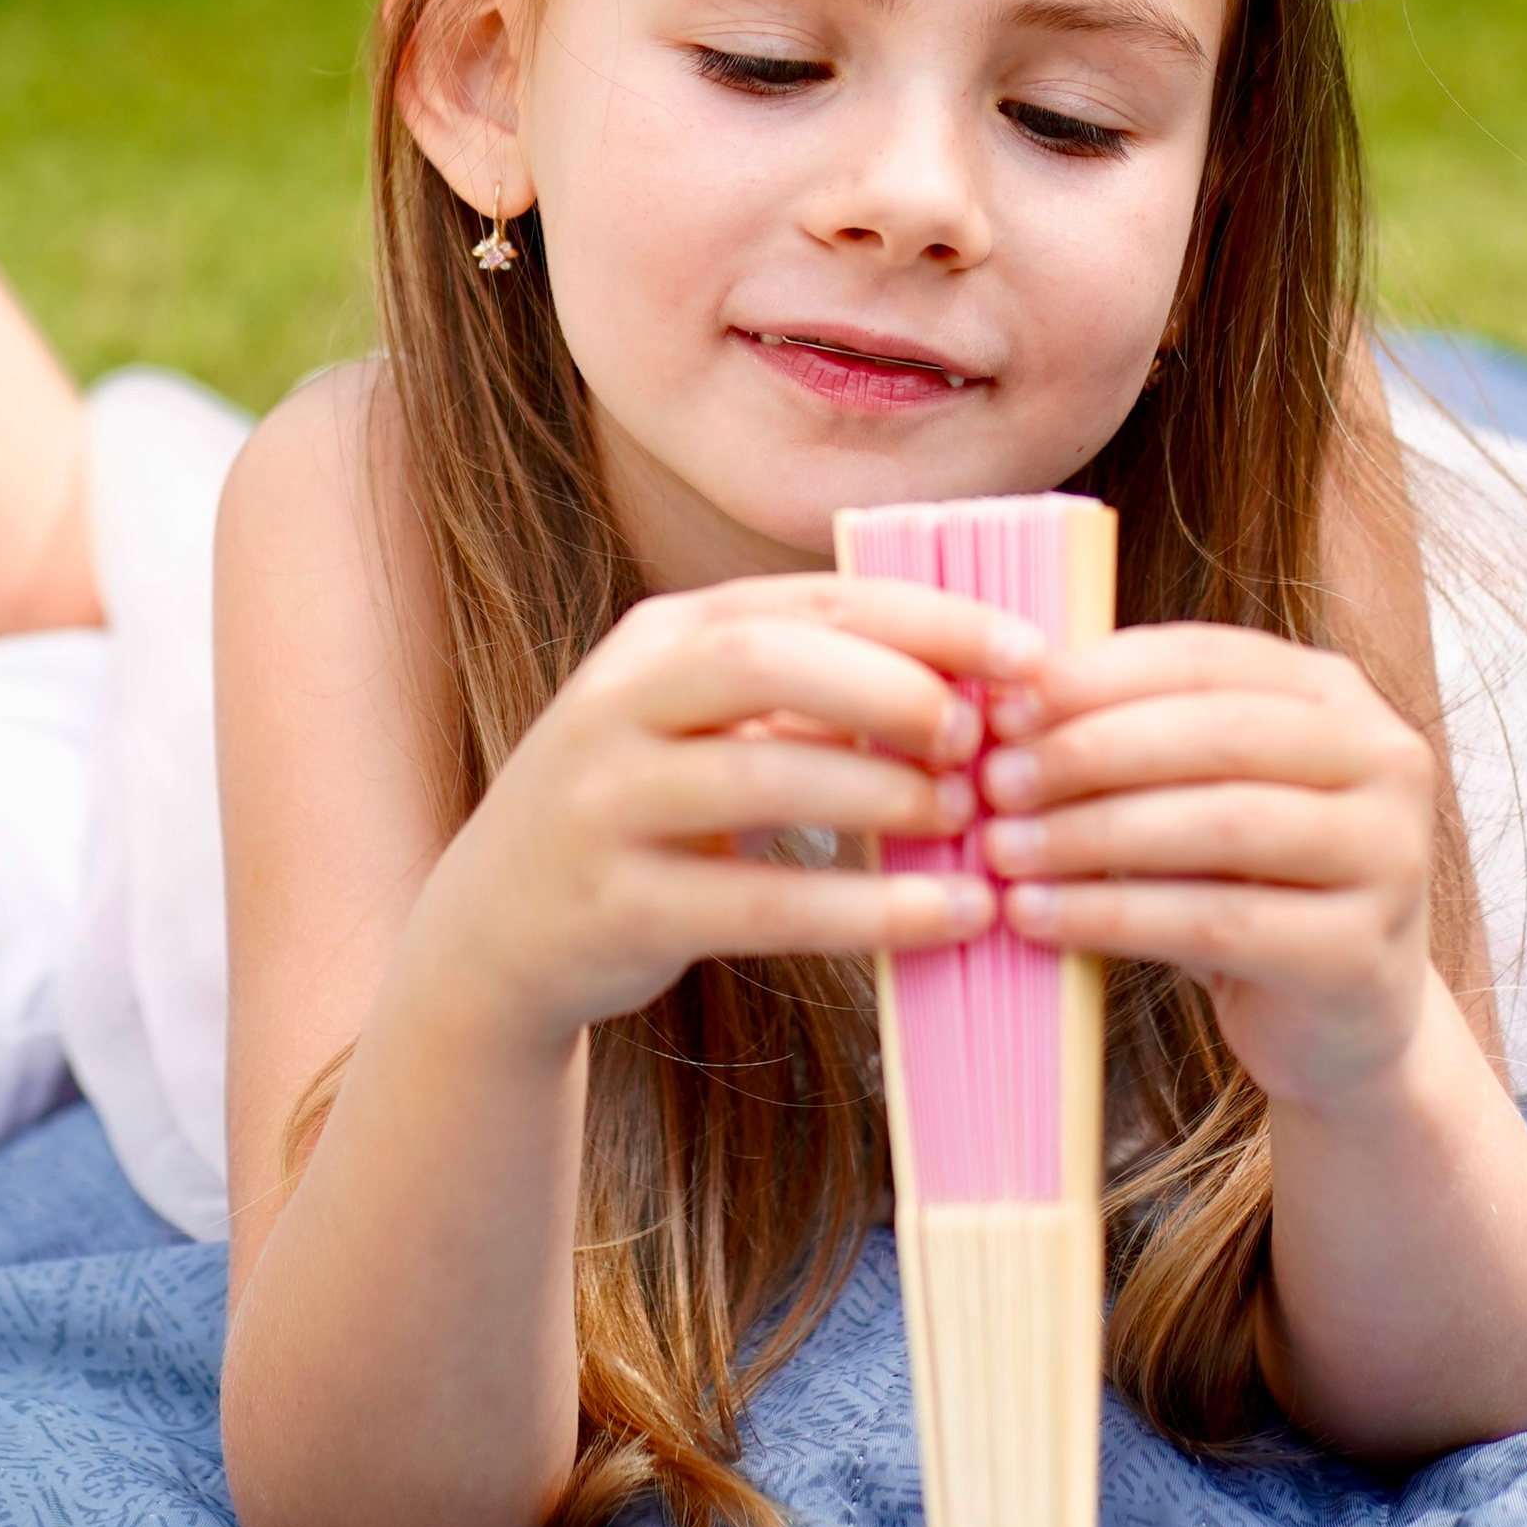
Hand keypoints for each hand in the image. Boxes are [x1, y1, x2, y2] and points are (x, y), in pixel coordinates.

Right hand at [410, 575, 1046, 1050]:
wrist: (499, 927)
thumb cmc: (648, 811)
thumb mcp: (703, 724)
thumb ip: (809, 690)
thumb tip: (978, 680)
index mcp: (662, 638)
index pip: (807, 599)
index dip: (925, 619)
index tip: (1027, 653)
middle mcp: (621, 702)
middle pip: (764, 659)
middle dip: (888, 687)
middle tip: (979, 736)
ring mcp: (606, 802)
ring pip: (756, 777)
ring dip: (880, 794)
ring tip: (969, 821)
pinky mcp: (615, 905)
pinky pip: (755, 902)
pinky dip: (861, 909)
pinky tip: (942, 919)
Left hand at [981, 625, 1435, 1114]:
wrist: (1340, 1025)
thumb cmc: (1246, 887)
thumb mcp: (1200, 794)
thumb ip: (1134, 736)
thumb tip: (1005, 699)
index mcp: (1338, 694)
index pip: (1208, 657)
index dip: (1100, 676)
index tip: (1004, 705)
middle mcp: (1385, 760)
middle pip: (1219, 734)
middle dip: (1091, 751)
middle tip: (994, 781)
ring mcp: (1390, 856)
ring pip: (1221, 825)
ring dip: (1092, 834)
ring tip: (1001, 851)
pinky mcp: (1358, 951)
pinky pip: (1216, 922)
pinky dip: (1114, 916)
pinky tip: (1039, 919)